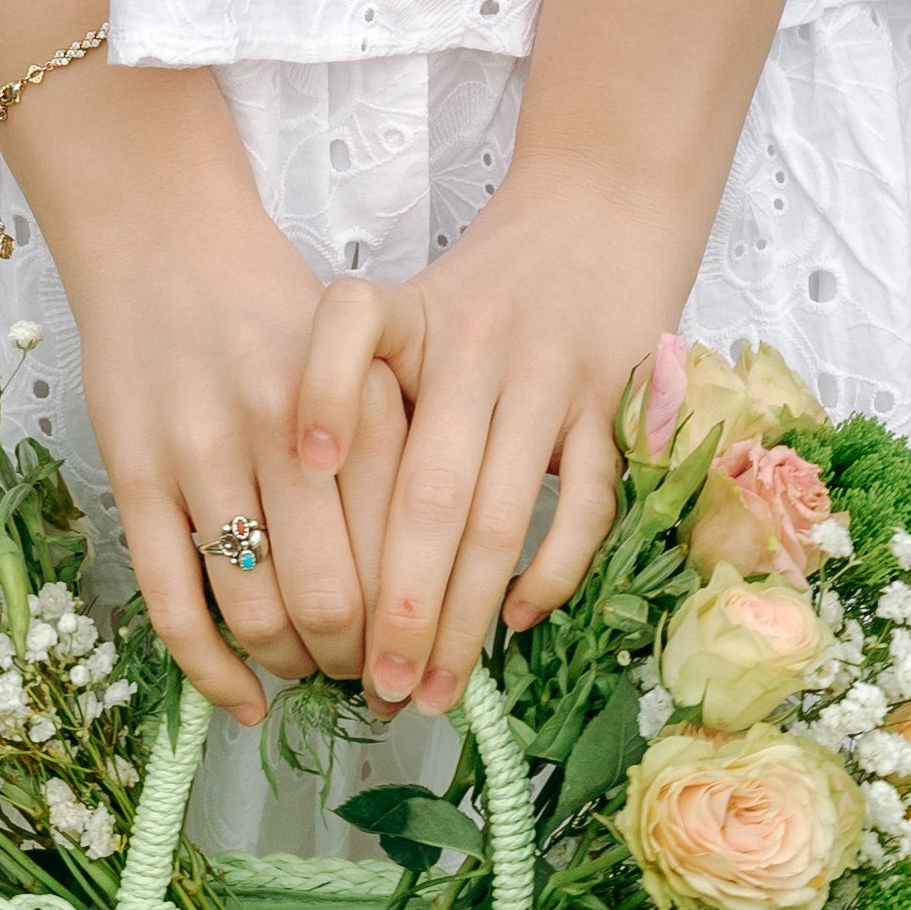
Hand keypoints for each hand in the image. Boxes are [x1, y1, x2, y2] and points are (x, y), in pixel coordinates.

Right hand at [30, 68, 378, 725]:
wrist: (163, 240)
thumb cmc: (274, 311)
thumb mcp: (361, 361)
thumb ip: (397, 453)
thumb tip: (433, 584)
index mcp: (358, 398)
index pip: (405, 551)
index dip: (417, 626)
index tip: (423, 653)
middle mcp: (285, 427)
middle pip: (334, 598)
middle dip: (358, 661)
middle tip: (368, 676)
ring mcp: (203, 453)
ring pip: (255, 610)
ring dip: (288, 666)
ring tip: (305, 671)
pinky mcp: (137, 475)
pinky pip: (174, 604)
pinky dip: (211, 670)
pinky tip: (241, 699)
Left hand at [295, 173, 693, 715]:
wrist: (594, 220)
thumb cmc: (472, 291)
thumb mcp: (392, 308)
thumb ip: (332, 380)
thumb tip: (296, 488)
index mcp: (408, 320)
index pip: (352, 376)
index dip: (322, 440)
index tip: (298, 533)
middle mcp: (477, 349)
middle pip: (430, 493)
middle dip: (399, 602)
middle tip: (371, 686)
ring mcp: (551, 380)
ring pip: (503, 516)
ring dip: (467, 615)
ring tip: (432, 689)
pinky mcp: (614, 408)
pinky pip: (585, 505)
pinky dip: (553, 569)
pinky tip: (516, 621)